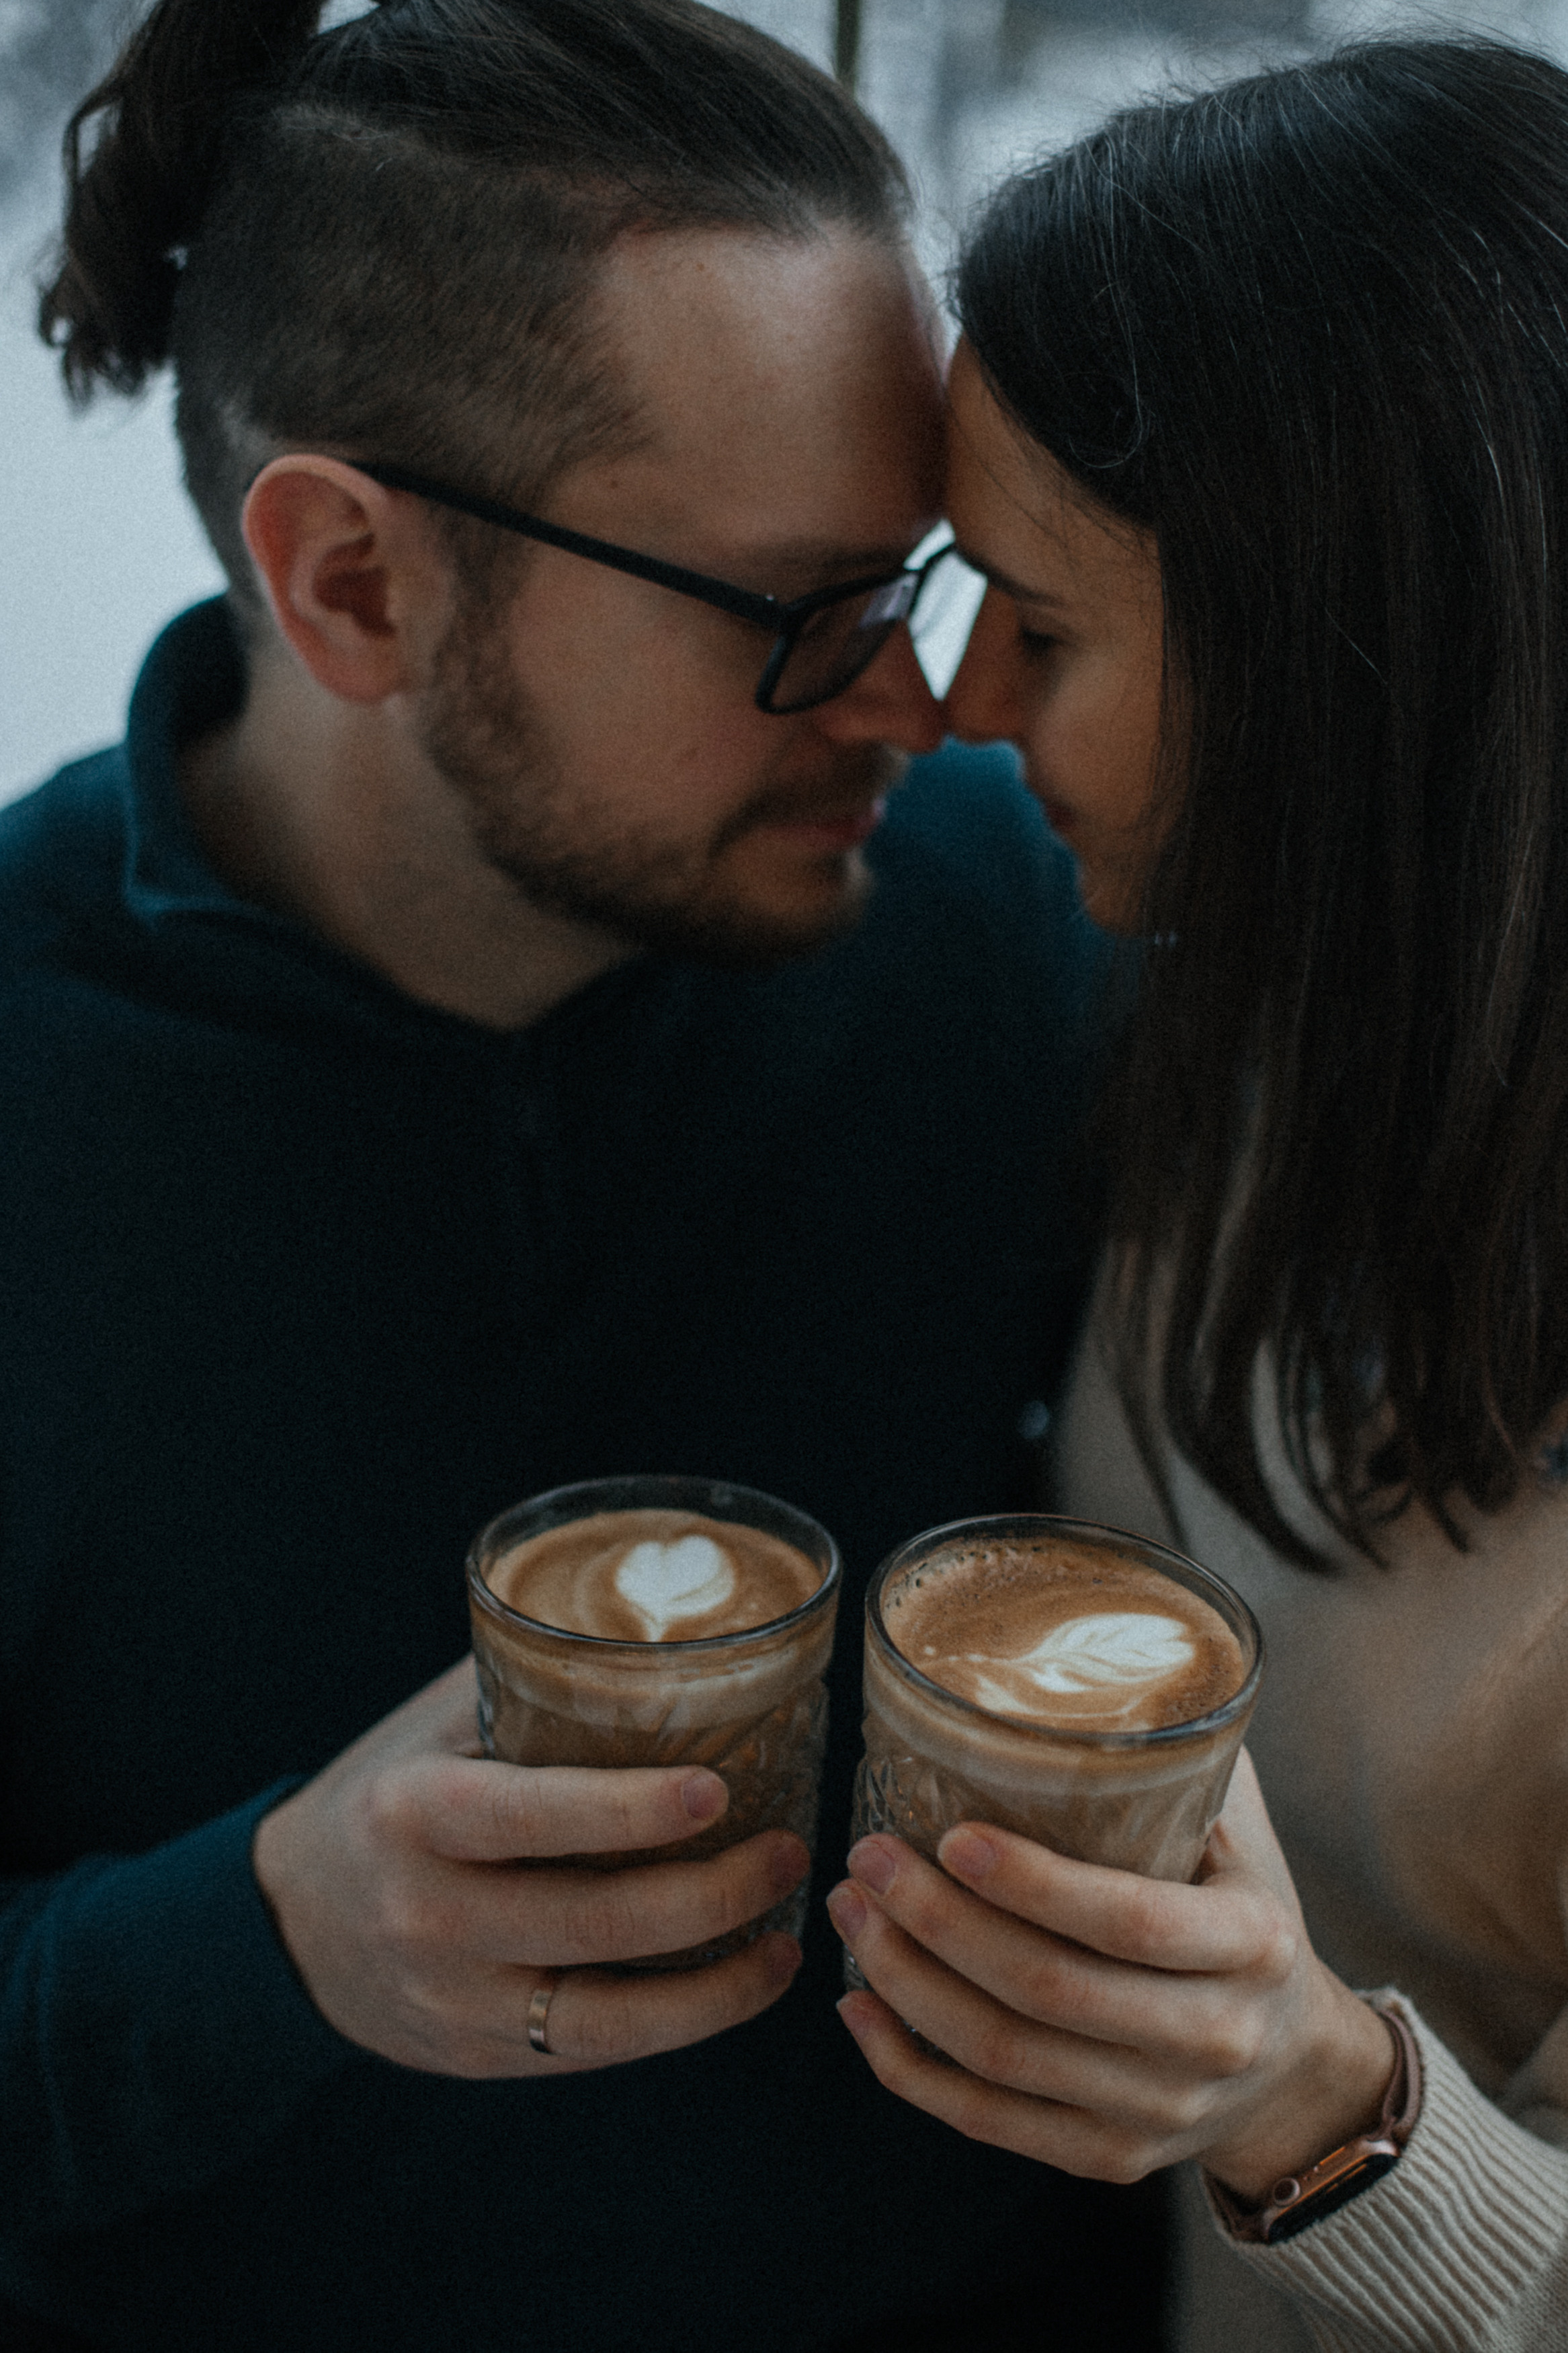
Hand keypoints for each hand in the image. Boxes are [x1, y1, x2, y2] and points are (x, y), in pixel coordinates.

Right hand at [252, 1657, 806, 2077]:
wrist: (291, 1923)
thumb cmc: (389, 1794)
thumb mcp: (431, 1725)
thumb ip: (527, 1677)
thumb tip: (660, 1615)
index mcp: (414, 1812)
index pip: (532, 1815)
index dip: (629, 1809)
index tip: (716, 1791)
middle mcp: (431, 1914)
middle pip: (593, 1921)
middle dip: (711, 1894)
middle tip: (788, 1846)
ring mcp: (455, 1999)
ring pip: (608, 2014)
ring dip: (717, 1982)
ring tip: (788, 1935)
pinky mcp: (480, 2056)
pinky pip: (595, 2049)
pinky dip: (679, 2022)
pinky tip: (738, 1982)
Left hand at [827, 1752, 1393, 2196]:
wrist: (1294, 2069)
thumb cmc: (1244, 1914)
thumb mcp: (1242, 1837)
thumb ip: (1181, 1761)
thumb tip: (1104, 1657)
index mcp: (1250, 1947)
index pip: (1128, 1920)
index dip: (1033, 1883)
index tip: (950, 1834)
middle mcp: (1210, 2039)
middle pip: (1046, 1992)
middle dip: (937, 1922)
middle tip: (865, 1856)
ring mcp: (1156, 2111)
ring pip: (1003, 2058)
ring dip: (906, 1984)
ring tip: (850, 1910)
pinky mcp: (1108, 2158)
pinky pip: (989, 2121)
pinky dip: (910, 2069)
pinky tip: (859, 2005)